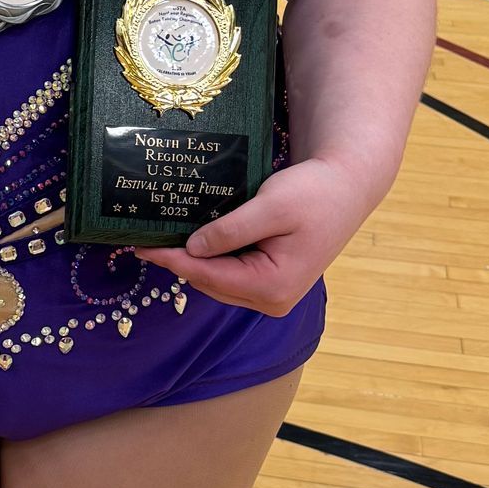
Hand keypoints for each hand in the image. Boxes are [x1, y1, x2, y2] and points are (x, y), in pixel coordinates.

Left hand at [137, 155, 366, 315]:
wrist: (348, 187)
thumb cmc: (315, 193)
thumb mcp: (271, 206)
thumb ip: (231, 231)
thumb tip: (193, 249)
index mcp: (273, 287)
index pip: (208, 276)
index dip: (171, 260)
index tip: (140, 245)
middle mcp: (273, 300)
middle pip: (210, 283)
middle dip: (178, 262)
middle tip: (144, 239)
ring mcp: (274, 294)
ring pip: (219, 281)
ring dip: (194, 261)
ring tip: (163, 239)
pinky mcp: (274, 281)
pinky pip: (232, 273)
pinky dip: (212, 258)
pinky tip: (194, 240)